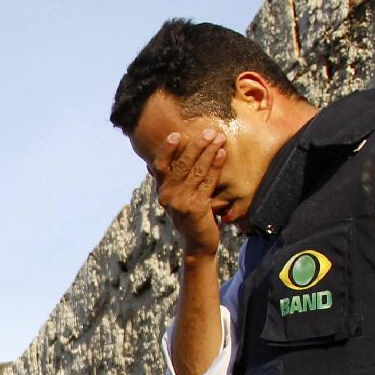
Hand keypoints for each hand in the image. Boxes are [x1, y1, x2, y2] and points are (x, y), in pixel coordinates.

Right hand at [154, 128, 227, 259]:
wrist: (198, 243)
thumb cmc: (190, 216)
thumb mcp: (175, 199)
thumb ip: (168, 183)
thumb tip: (151, 165)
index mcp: (162, 191)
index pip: (160, 166)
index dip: (167, 150)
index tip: (177, 135)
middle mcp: (167, 196)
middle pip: (181, 165)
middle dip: (197, 145)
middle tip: (209, 131)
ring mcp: (181, 202)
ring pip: (196, 171)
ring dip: (209, 152)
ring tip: (219, 138)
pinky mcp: (196, 208)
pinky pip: (207, 182)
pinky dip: (216, 166)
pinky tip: (222, 154)